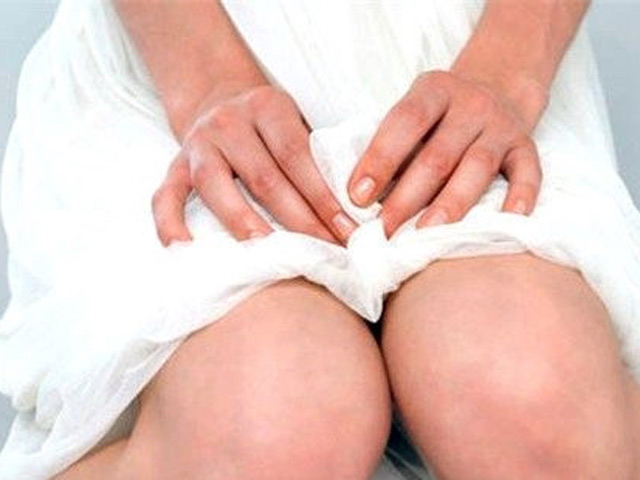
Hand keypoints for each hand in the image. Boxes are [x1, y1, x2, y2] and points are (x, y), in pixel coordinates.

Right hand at [152, 84, 358, 246]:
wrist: (217, 98)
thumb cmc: (269, 126)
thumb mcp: (295, 123)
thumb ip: (316, 157)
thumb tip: (354, 210)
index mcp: (267, 107)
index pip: (299, 156)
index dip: (324, 197)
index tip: (347, 232)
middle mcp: (229, 122)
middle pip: (264, 178)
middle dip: (299, 221)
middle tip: (324, 254)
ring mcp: (198, 144)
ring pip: (216, 187)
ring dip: (245, 224)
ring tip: (268, 258)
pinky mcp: (174, 166)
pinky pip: (165, 196)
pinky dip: (170, 223)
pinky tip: (183, 249)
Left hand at [347, 69, 542, 237]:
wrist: (498, 86)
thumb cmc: (439, 116)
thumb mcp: (416, 114)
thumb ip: (394, 146)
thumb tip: (361, 199)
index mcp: (434, 90)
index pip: (405, 121)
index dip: (380, 159)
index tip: (357, 196)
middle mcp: (471, 104)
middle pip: (438, 154)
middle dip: (407, 196)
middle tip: (385, 230)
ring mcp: (501, 126)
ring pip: (477, 167)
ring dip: (451, 204)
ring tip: (427, 234)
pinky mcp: (526, 146)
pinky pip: (528, 174)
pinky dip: (519, 198)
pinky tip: (505, 221)